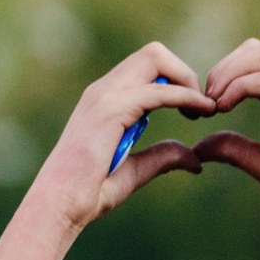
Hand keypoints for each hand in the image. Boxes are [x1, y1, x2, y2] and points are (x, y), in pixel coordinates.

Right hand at [26, 44, 211, 231]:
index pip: (146, 67)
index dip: (176, 81)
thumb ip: (162, 157)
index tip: (194, 111)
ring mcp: (104, 96)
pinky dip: (186, 97)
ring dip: (185, 79)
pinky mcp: (110, 110)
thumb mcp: (134, 172)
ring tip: (201, 108)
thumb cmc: (87, 194)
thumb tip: (195, 159)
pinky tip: (201, 112)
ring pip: (155, 57)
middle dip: (184, 73)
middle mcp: (103, 91)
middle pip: (154, 53)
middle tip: (200, 106)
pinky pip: (158, 91)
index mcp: (105, 100)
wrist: (58, 207)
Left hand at [197, 40, 259, 233]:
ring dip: (230, 74)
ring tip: (213, 105)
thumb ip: (233, 149)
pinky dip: (239, 88)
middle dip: (223, 69)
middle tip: (204, 103)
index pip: (255, 61)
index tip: (203, 108)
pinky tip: (223, 109)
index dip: (224, 76)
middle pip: (258, 49)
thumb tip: (198, 146)